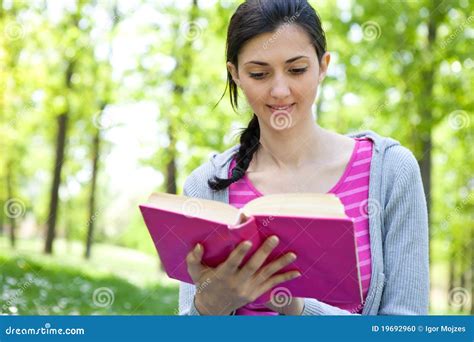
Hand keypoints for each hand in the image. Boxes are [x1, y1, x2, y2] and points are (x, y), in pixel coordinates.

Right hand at [185, 235, 299, 314]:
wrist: (212, 308)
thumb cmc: (204, 285)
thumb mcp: (195, 272)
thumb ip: (194, 258)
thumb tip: (198, 245)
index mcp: (222, 275)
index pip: (232, 263)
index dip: (240, 253)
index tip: (248, 242)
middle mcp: (237, 283)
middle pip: (253, 267)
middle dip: (265, 252)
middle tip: (274, 238)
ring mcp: (248, 289)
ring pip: (266, 275)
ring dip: (280, 264)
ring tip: (292, 254)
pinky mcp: (256, 293)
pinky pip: (272, 284)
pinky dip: (284, 278)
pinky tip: (296, 272)